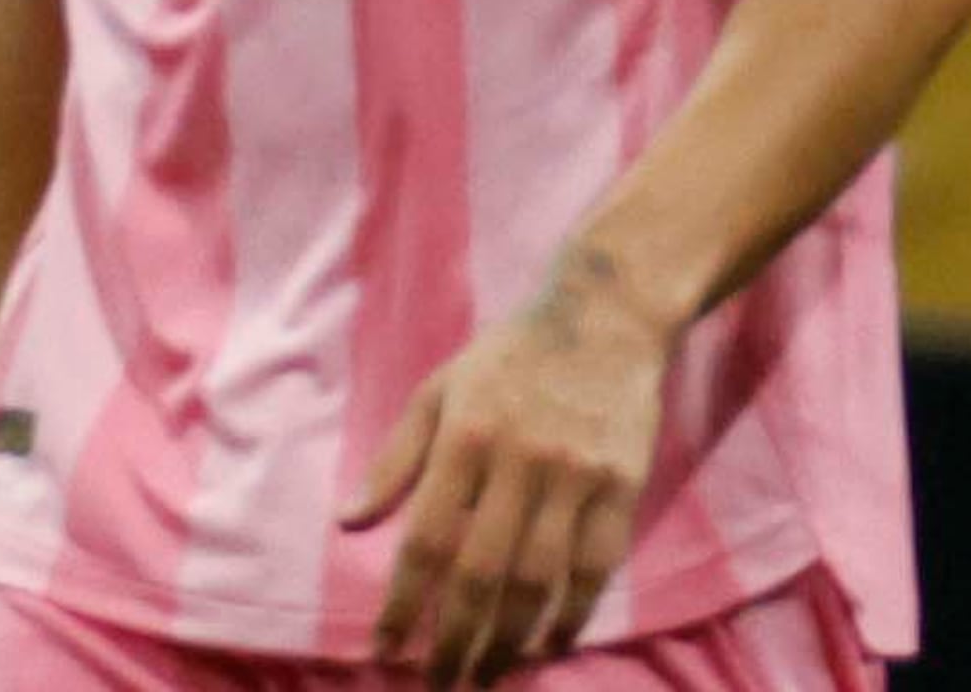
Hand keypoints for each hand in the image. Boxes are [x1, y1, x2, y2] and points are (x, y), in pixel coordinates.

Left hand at [338, 248, 672, 684]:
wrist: (605, 314)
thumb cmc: (509, 356)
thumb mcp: (440, 390)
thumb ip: (395, 459)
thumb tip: (348, 521)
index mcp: (464, 436)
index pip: (426, 539)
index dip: (403, 603)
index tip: (385, 651)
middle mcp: (518, 460)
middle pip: (481, 574)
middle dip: (454, 641)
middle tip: (436, 683)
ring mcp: (574, 475)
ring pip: (539, 581)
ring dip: (508, 643)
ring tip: (485, 677)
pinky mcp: (622, 484)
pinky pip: (597, 568)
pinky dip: (571, 615)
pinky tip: (548, 644)